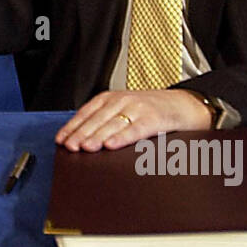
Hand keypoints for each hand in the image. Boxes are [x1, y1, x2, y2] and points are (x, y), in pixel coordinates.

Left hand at [54, 89, 212, 151]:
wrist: (186, 105)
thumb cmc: (152, 112)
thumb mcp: (126, 111)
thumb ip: (107, 121)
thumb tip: (82, 140)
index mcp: (112, 98)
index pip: (87, 112)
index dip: (72, 127)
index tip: (61, 140)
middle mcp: (123, 100)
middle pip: (97, 119)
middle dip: (81, 133)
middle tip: (70, 146)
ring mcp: (138, 108)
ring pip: (112, 124)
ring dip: (97, 136)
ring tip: (85, 147)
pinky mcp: (154, 118)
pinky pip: (135, 129)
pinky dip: (122, 137)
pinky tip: (111, 145)